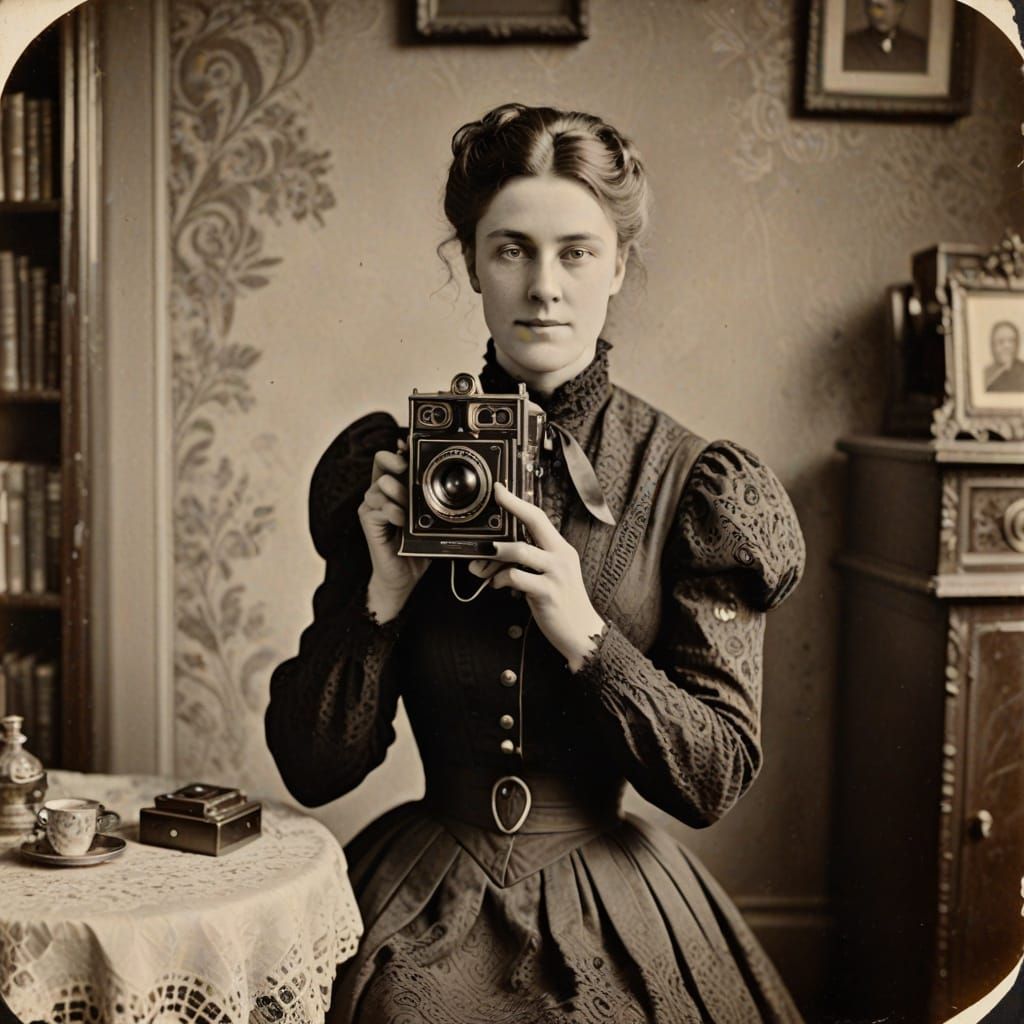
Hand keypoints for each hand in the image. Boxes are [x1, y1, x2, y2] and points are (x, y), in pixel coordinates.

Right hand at [357, 443, 428, 620]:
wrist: (403, 576)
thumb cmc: (416, 547)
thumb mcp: (429, 520)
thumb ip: (434, 501)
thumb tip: (453, 486)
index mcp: (392, 488)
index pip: (390, 458)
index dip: (400, 449)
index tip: (411, 447)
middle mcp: (378, 493)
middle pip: (381, 461)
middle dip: (399, 465)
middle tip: (411, 479)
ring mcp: (370, 505)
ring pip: (381, 483)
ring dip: (400, 493)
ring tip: (410, 510)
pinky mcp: (367, 520)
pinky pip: (378, 506)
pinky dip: (393, 511)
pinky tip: (402, 521)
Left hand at [469, 482, 605, 670]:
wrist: (582, 632)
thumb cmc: (561, 603)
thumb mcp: (550, 576)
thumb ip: (527, 563)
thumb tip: (493, 555)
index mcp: (561, 549)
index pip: (539, 517)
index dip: (518, 502)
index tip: (500, 489)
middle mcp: (561, 556)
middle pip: (535, 521)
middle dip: (512, 506)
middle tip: (495, 498)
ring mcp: (556, 573)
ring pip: (519, 550)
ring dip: (495, 554)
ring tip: (482, 563)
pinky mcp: (547, 592)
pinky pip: (516, 577)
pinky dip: (499, 579)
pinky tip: (497, 584)